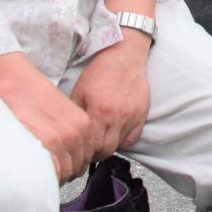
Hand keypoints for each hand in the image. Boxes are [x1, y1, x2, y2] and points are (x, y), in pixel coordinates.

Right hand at [4, 76, 100, 181]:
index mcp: (83, 125)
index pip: (85, 159)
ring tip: (36, 169)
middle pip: (76, 169)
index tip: (59, 165)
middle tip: (45, 170)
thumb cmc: (27, 94)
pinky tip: (31, 169)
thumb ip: (66, 132)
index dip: (71, 165)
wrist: (10, 80)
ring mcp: (62, 140)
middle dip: (62, 172)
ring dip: (51, 175)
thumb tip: (64, 153)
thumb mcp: (59, 112)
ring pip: (63, 173)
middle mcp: (77, 133)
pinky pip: (50, 172)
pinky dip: (42, 175)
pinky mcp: (46, 144)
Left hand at [72, 33, 151, 158]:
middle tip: (88, 150)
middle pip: (105, 150)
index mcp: (98, 111)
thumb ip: (76, 114)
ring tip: (100, 142)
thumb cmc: (100, 72)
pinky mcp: (141, 115)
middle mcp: (117, 117)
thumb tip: (69, 132)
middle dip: (94, 153)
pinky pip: (133, 139)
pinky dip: (123, 141)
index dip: (82, 151)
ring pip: (119, 146)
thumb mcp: (79, 91)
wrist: (124, 57)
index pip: (90, 145)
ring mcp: (131, 117)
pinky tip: (115, 135)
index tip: (78, 150)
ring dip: (108, 147)